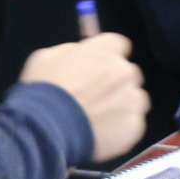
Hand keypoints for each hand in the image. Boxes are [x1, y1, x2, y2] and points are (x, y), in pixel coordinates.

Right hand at [19, 33, 148, 163]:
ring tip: (100, 118)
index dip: (107, 58)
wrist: (45, 130)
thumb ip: (72, 51)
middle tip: (96, 97)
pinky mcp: (133, 125)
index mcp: (106, 49)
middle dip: (115, 82)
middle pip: (128, 72)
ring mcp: (131, 98)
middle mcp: (124, 70)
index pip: (118, 46)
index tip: (98, 69)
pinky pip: (133, 123)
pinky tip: (104, 133)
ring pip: (135, 98)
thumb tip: (81, 53)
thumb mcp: (48, 57)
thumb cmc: (43, 91)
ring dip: (122, 104)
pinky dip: (122, 128)